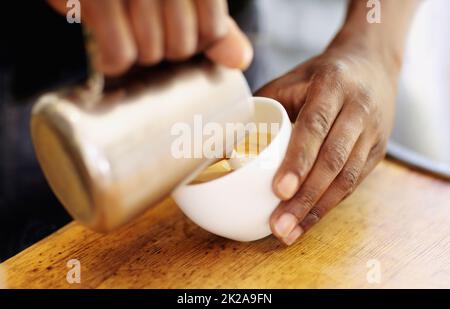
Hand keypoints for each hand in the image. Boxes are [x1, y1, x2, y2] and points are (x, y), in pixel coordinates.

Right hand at [48, 0, 252, 75]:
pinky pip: (120, 55)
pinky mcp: (97, 0)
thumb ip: (215, 29)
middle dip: (164, 48)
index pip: (212, 30)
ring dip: (138, 53)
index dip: (195, 41)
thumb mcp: (186, 1)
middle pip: (181, 45)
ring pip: (151, 52)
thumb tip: (240, 61)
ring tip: (125, 30)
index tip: (177, 29)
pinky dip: (113, 61)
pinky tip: (107, 45)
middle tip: (145, 28)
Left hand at [256, 43, 398, 244]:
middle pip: (333, 160)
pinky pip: (353, 183)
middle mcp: (359, 109)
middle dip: (305, 197)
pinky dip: (329, 205)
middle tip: (279, 225)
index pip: (315, 126)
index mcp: (333, 84)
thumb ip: (262, 107)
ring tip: (289, 233)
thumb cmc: (319, 75)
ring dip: (317, 210)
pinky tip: (308, 221)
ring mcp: (373, 132)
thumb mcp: (290, 79)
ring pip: (347, 178)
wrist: (372, 65)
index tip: (279, 190)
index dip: (298, 160)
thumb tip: (225, 141)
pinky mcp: (377, 152)